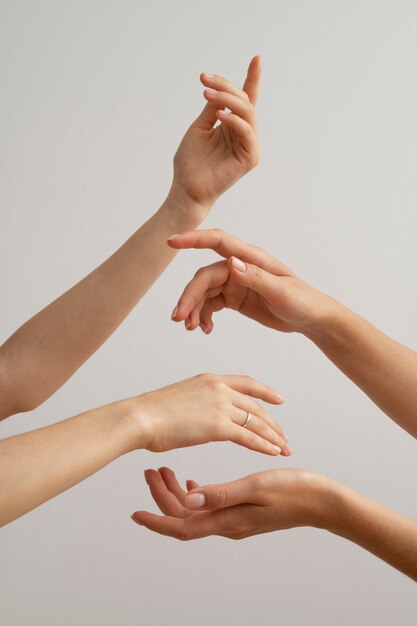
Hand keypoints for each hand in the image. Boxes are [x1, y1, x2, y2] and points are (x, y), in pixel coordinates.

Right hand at [128, 373, 290, 454]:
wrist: (141, 417)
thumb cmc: (152, 412)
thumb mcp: (180, 397)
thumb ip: (197, 403)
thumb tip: (201, 414)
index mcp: (210, 379)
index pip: (247, 383)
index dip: (266, 392)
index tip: (279, 400)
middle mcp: (219, 389)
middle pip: (256, 406)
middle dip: (273, 423)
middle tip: (283, 436)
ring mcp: (220, 406)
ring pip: (256, 422)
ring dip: (273, 437)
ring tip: (284, 448)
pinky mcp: (218, 426)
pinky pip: (249, 437)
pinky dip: (264, 445)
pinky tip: (273, 452)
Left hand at [131, 467, 333, 539]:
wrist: (321, 500)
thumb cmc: (293, 491)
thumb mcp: (255, 487)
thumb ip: (221, 493)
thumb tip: (188, 498)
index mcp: (227, 520)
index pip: (182, 527)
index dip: (157, 521)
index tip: (135, 513)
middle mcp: (227, 523)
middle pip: (184, 516)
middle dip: (162, 497)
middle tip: (151, 472)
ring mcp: (234, 518)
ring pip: (195, 510)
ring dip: (177, 492)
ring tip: (165, 470)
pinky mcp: (241, 510)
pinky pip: (210, 505)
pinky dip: (196, 492)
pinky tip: (192, 479)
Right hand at [169, 229, 338, 334]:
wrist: (312, 319)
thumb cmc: (303, 301)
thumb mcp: (282, 292)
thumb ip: (256, 277)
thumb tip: (230, 263)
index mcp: (251, 258)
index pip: (218, 242)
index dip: (193, 239)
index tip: (171, 242)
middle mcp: (239, 267)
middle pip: (204, 276)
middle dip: (189, 296)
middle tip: (179, 319)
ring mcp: (236, 283)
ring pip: (204, 292)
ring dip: (193, 309)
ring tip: (191, 328)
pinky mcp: (234, 298)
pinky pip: (211, 304)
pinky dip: (203, 316)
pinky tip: (205, 329)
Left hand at [170, 57, 260, 217]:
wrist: (186, 190)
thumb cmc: (190, 163)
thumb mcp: (199, 128)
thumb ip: (212, 109)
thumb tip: (219, 89)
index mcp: (233, 126)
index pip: (246, 100)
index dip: (252, 79)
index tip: (256, 58)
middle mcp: (244, 134)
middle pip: (245, 101)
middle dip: (226, 87)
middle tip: (205, 81)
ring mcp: (249, 146)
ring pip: (248, 113)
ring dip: (228, 100)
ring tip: (207, 95)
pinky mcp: (250, 158)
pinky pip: (248, 132)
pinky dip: (235, 120)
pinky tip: (220, 115)